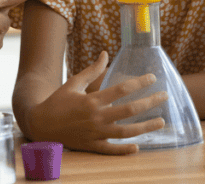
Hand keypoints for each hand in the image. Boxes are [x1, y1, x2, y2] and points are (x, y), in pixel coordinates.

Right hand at [28, 51, 167, 154]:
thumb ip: (92, 70)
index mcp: (92, 100)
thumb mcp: (73, 82)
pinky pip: (111, 150)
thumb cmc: (57, 101)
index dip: (139, 83)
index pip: (121, 89)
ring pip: (125, 133)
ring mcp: (95, 134)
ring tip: (160, 122)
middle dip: (149, 103)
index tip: (152, 77)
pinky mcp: (91, 146)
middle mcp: (96, 117)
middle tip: (164, 97)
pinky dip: (124, 150)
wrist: (40, 124)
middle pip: (129, 111)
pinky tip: (137, 147)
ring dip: (145, 127)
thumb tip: (105, 54)